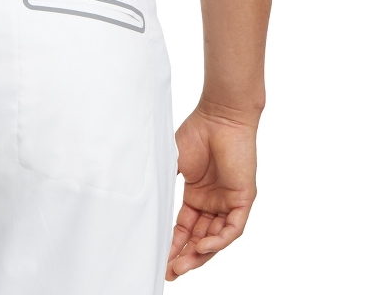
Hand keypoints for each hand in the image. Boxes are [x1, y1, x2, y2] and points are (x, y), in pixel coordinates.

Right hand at [167, 102, 258, 278]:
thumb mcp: (173, 162)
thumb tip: (144, 202)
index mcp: (196, 195)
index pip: (185, 228)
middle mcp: (213, 203)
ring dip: (199, 254)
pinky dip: (218, 241)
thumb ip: (163, 183)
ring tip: (181, 266)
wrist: (220, 115)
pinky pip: (232, 228)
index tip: (161, 260)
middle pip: (199, 239)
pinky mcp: (243, 199)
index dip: (173, 244)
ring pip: (215, 239)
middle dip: (184, 256)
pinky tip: (202, 247)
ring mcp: (228, 202)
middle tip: (170, 272)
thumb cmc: (196, 132)